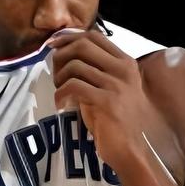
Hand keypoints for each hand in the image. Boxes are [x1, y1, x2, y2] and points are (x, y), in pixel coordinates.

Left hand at [50, 30, 163, 172]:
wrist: (131, 149)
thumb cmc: (115, 120)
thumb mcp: (108, 87)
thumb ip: (93, 70)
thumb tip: (62, 53)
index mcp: (125, 62)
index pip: (94, 36)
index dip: (69, 37)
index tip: (53, 45)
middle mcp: (123, 69)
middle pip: (83, 45)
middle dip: (61, 55)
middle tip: (55, 73)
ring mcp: (117, 84)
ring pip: (75, 66)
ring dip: (60, 78)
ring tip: (61, 92)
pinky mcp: (107, 101)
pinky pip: (73, 86)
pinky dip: (61, 94)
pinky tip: (61, 104)